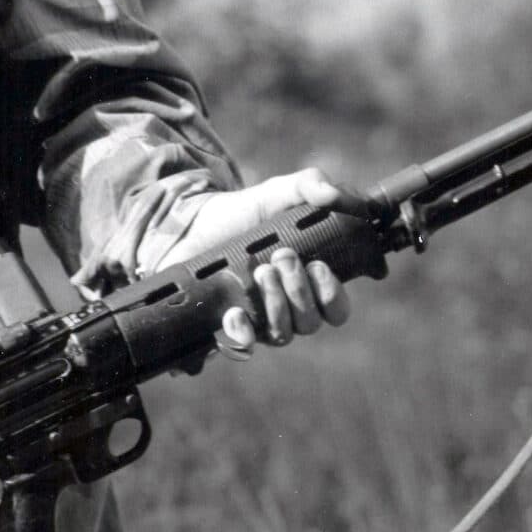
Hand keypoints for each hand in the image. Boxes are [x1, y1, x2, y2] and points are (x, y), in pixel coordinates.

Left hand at [155, 167, 364, 356]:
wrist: (195, 222)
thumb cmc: (246, 211)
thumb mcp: (280, 191)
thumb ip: (311, 185)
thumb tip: (336, 196)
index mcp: (308, 282)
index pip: (336, 309)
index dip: (333, 296)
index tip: (318, 266)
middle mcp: (287, 307)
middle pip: (310, 323)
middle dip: (299, 291)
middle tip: (281, 256)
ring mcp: (258, 320)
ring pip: (282, 335)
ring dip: (276, 305)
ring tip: (260, 271)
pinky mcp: (227, 326)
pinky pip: (242, 347)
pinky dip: (242, 333)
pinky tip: (235, 312)